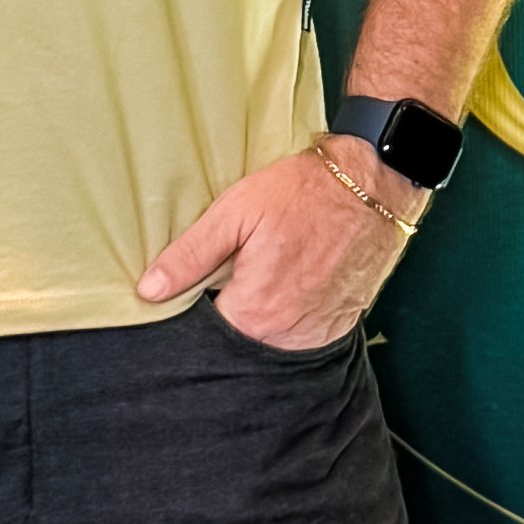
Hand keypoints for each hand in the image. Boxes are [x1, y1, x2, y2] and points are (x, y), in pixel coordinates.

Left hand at [137, 140, 420, 350]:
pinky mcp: (339, 325)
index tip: (202, 283)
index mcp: (254, 310)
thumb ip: (190, 255)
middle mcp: (286, 333)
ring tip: (268, 272)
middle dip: (231, 310)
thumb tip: (149, 291)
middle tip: (240, 270)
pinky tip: (292, 281)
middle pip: (238, 338)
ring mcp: (317, 332)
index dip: (196, 305)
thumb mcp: (236, 211)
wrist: (373, 184)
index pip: (205, 331)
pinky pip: (301, 334)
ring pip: (270, 338)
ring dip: (262, 315)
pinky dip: (291, 316)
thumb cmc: (304, 192)